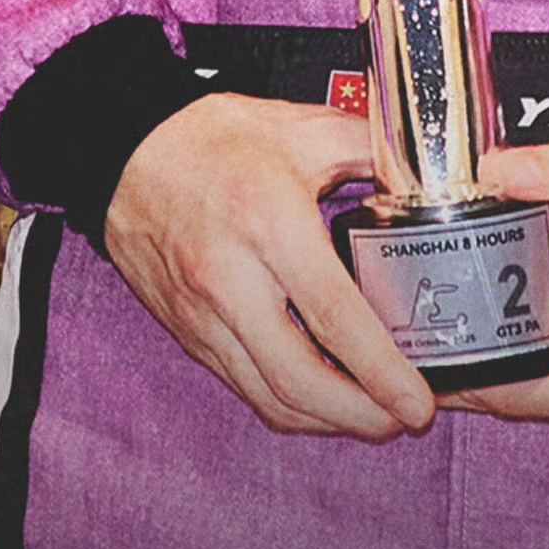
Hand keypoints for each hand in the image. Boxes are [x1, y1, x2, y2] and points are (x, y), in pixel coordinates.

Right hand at [104, 93, 435, 442]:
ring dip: (324, 421)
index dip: (380, 369)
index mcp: (269, 223)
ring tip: (371, 418)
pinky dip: (285, 403)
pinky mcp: (187, 332)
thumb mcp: (302, 127)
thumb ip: (369, 151)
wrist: (125, 150)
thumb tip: (423, 177)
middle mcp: (231, 279)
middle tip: (402, 421)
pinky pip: (241, 386)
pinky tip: (319, 398)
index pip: (332, 315)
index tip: (418, 402)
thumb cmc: (215, 138)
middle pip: (298, 379)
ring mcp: (203, 314)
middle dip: (358, 416)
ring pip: (267, 396)